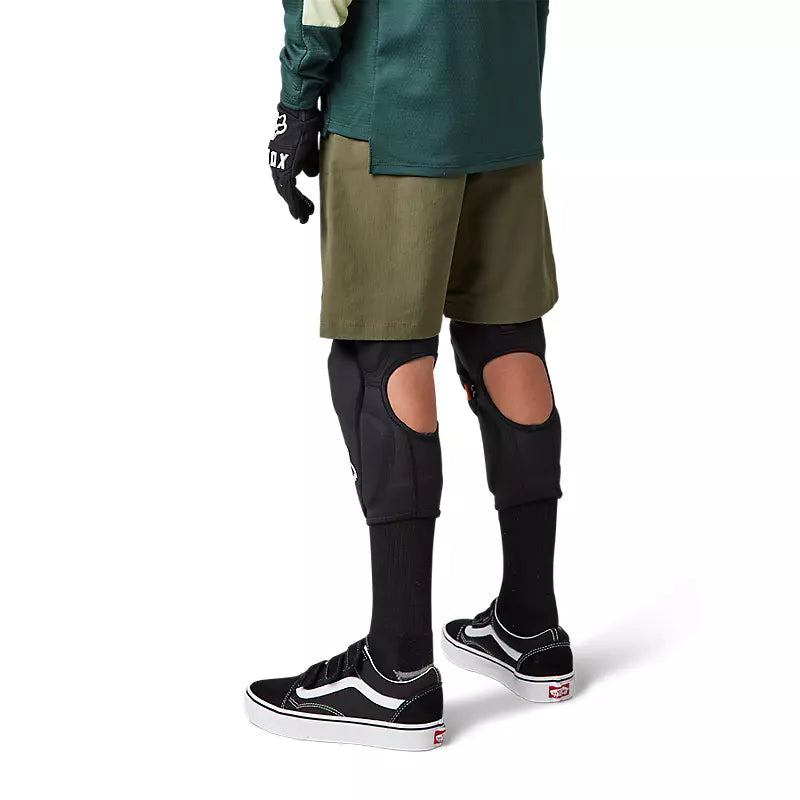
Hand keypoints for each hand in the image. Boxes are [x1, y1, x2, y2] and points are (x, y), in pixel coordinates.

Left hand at [268, 103, 322, 223]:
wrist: (300, 114)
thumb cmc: (306, 124)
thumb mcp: (309, 147)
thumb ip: (308, 162)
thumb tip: (309, 174)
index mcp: (281, 158)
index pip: (286, 181)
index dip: (294, 195)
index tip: (301, 205)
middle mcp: (277, 163)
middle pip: (285, 189)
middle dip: (295, 204)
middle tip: (302, 217)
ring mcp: (279, 165)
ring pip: (286, 192)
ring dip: (296, 206)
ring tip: (303, 218)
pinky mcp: (285, 167)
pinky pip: (289, 190)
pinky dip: (295, 203)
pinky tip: (300, 212)